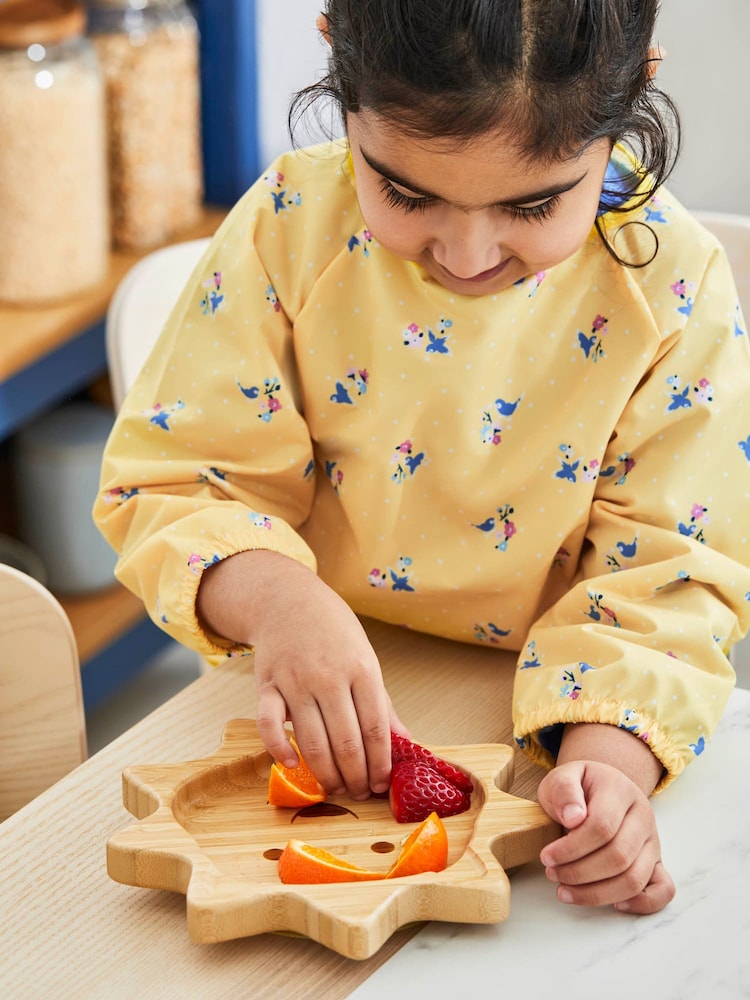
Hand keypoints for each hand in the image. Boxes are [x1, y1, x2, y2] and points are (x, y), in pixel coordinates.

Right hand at [197, 550, 407, 798]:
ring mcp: (296, 682)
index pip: (376, 728)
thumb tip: (406, 742)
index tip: (383, 784)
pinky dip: (279, 748)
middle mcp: (329, 677)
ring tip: (337, 788)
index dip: (381, 763)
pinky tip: (292, 765)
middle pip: (347, 741)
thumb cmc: (334, 632)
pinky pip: (269, 724)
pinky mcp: (266, 686)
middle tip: (361, 793)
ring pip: (313, 741)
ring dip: (327, 774)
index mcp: (362, 670)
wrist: (288, 600)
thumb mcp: (366, 659)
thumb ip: (382, 703)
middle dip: (357, 776)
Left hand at [537, 759, 674, 913]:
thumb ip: (564, 790)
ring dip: (597, 893)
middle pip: (618, 857)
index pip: (602, 826)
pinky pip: (664, 889)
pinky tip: (614, 905)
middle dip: (579, 873)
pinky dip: (643, 903)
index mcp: (621, 791)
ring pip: (634, 878)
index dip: (572, 848)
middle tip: (552, 873)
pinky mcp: (656, 862)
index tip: (546, 856)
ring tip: (565, 891)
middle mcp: (643, 816)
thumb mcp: (563, 776)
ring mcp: (653, 841)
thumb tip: (573, 818)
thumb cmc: (579, 786)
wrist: (601, 788)